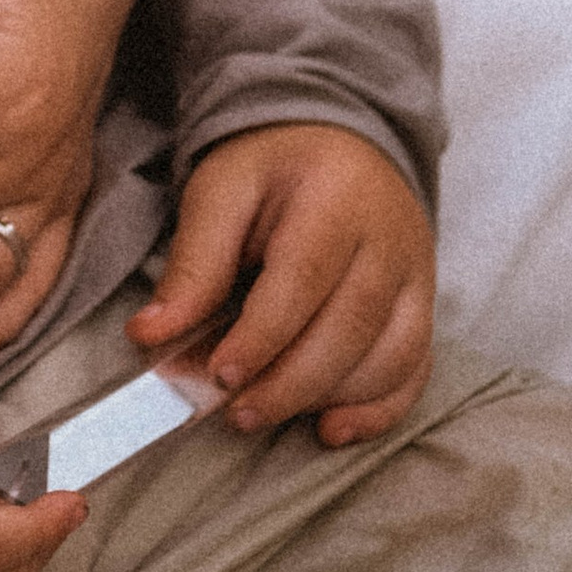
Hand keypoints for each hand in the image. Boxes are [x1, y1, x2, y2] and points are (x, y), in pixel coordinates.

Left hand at [128, 122, 434, 446]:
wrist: (339, 142)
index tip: (219, 374)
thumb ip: (193, 263)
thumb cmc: (273, 168)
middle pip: (351, 328)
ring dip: (325, 398)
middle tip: (235, 412)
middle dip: (290, 382)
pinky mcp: (423, 308)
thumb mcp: (221, 191)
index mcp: (336, 198)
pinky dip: (377, 410)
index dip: (262, 337)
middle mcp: (390, 240)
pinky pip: (414, 371)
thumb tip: (148, 334)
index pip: (304, 281)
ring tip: (263, 413)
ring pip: (388, 358)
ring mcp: (416, 277)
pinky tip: (331, 429)